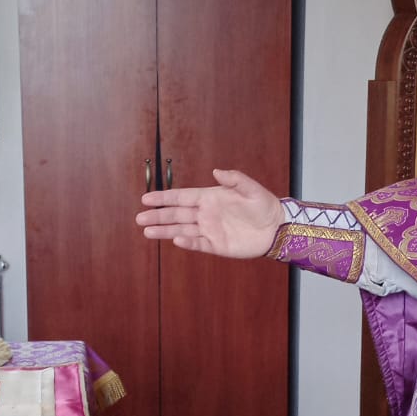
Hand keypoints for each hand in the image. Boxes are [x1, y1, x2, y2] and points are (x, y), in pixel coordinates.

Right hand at [136, 168, 283, 257]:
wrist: (277, 227)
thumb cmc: (264, 205)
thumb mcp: (251, 188)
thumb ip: (234, 179)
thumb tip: (216, 171)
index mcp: (210, 198)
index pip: (182, 197)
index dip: (164, 198)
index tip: (146, 198)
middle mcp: (206, 214)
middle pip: (176, 214)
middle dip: (158, 216)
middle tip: (139, 217)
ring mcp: (210, 230)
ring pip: (182, 230)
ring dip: (164, 230)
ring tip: (146, 231)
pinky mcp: (216, 245)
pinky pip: (198, 243)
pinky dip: (187, 242)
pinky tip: (175, 240)